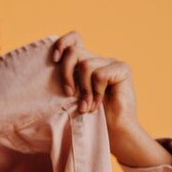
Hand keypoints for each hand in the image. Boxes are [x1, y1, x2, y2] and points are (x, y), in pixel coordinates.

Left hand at [51, 31, 171, 166]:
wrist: (112, 132)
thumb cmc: (88, 118)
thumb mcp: (70, 97)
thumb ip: (65, 81)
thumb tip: (50, 68)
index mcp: (84, 63)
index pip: (74, 39)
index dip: (62, 44)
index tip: (53, 60)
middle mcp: (98, 60)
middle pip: (74, 51)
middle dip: (66, 73)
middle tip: (69, 94)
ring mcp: (111, 63)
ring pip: (85, 65)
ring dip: (83, 90)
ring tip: (86, 106)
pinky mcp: (122, 69)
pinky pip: (99, 74)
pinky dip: (96, 92)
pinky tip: (99, 103)